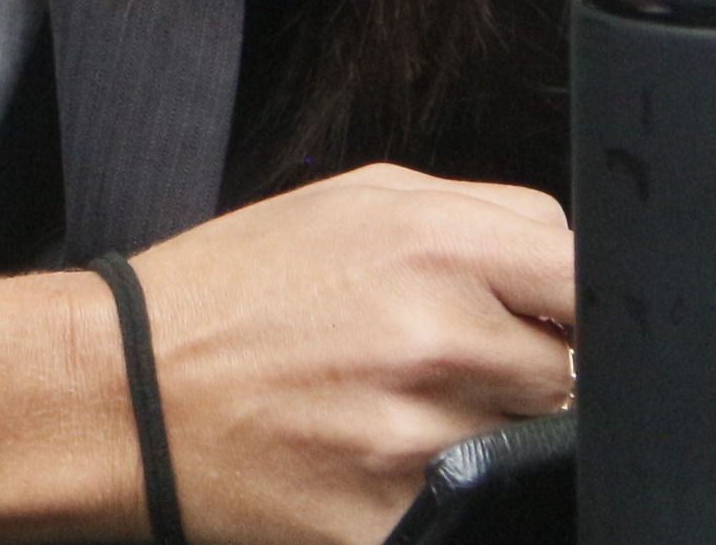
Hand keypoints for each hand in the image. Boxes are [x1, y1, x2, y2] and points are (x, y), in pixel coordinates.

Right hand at [0, 165, 572, 543]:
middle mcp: (439, 339)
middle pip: (574, 373)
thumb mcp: (354, 204)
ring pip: (532, 450)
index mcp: (435, 244)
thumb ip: (479, 220)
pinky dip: (447, 492)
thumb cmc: (237, 292)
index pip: (589, 274)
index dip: (578, 301)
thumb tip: (574, 265)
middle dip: (530, 373)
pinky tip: (383, 462)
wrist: (126, 392)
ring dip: (491, 436)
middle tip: (455, 368)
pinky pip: (478, 511)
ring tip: (406, 412)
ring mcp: (421, 441)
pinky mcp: (398, 523)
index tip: (553, 317)